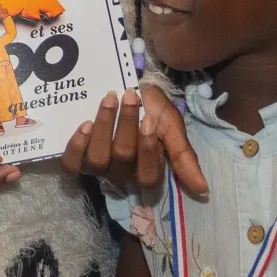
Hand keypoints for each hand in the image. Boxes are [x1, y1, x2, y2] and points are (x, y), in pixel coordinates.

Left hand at [62, 86, 206, 200]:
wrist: (132, 86)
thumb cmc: (154, 109)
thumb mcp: (172, 128)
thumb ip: (183, 157)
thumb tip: (204, 190)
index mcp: (146, 171)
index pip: (147, 177)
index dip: (147, 152)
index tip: (150, 120)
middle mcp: (121, 174)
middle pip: (122, 161)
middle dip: (126, 126)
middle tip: (130, 96)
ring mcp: (98, 166)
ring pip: (97, 160)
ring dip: (104, 126)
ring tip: (109, 100)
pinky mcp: (77, 156)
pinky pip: (72, 164)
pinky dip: (77, 146)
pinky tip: (85, 125)